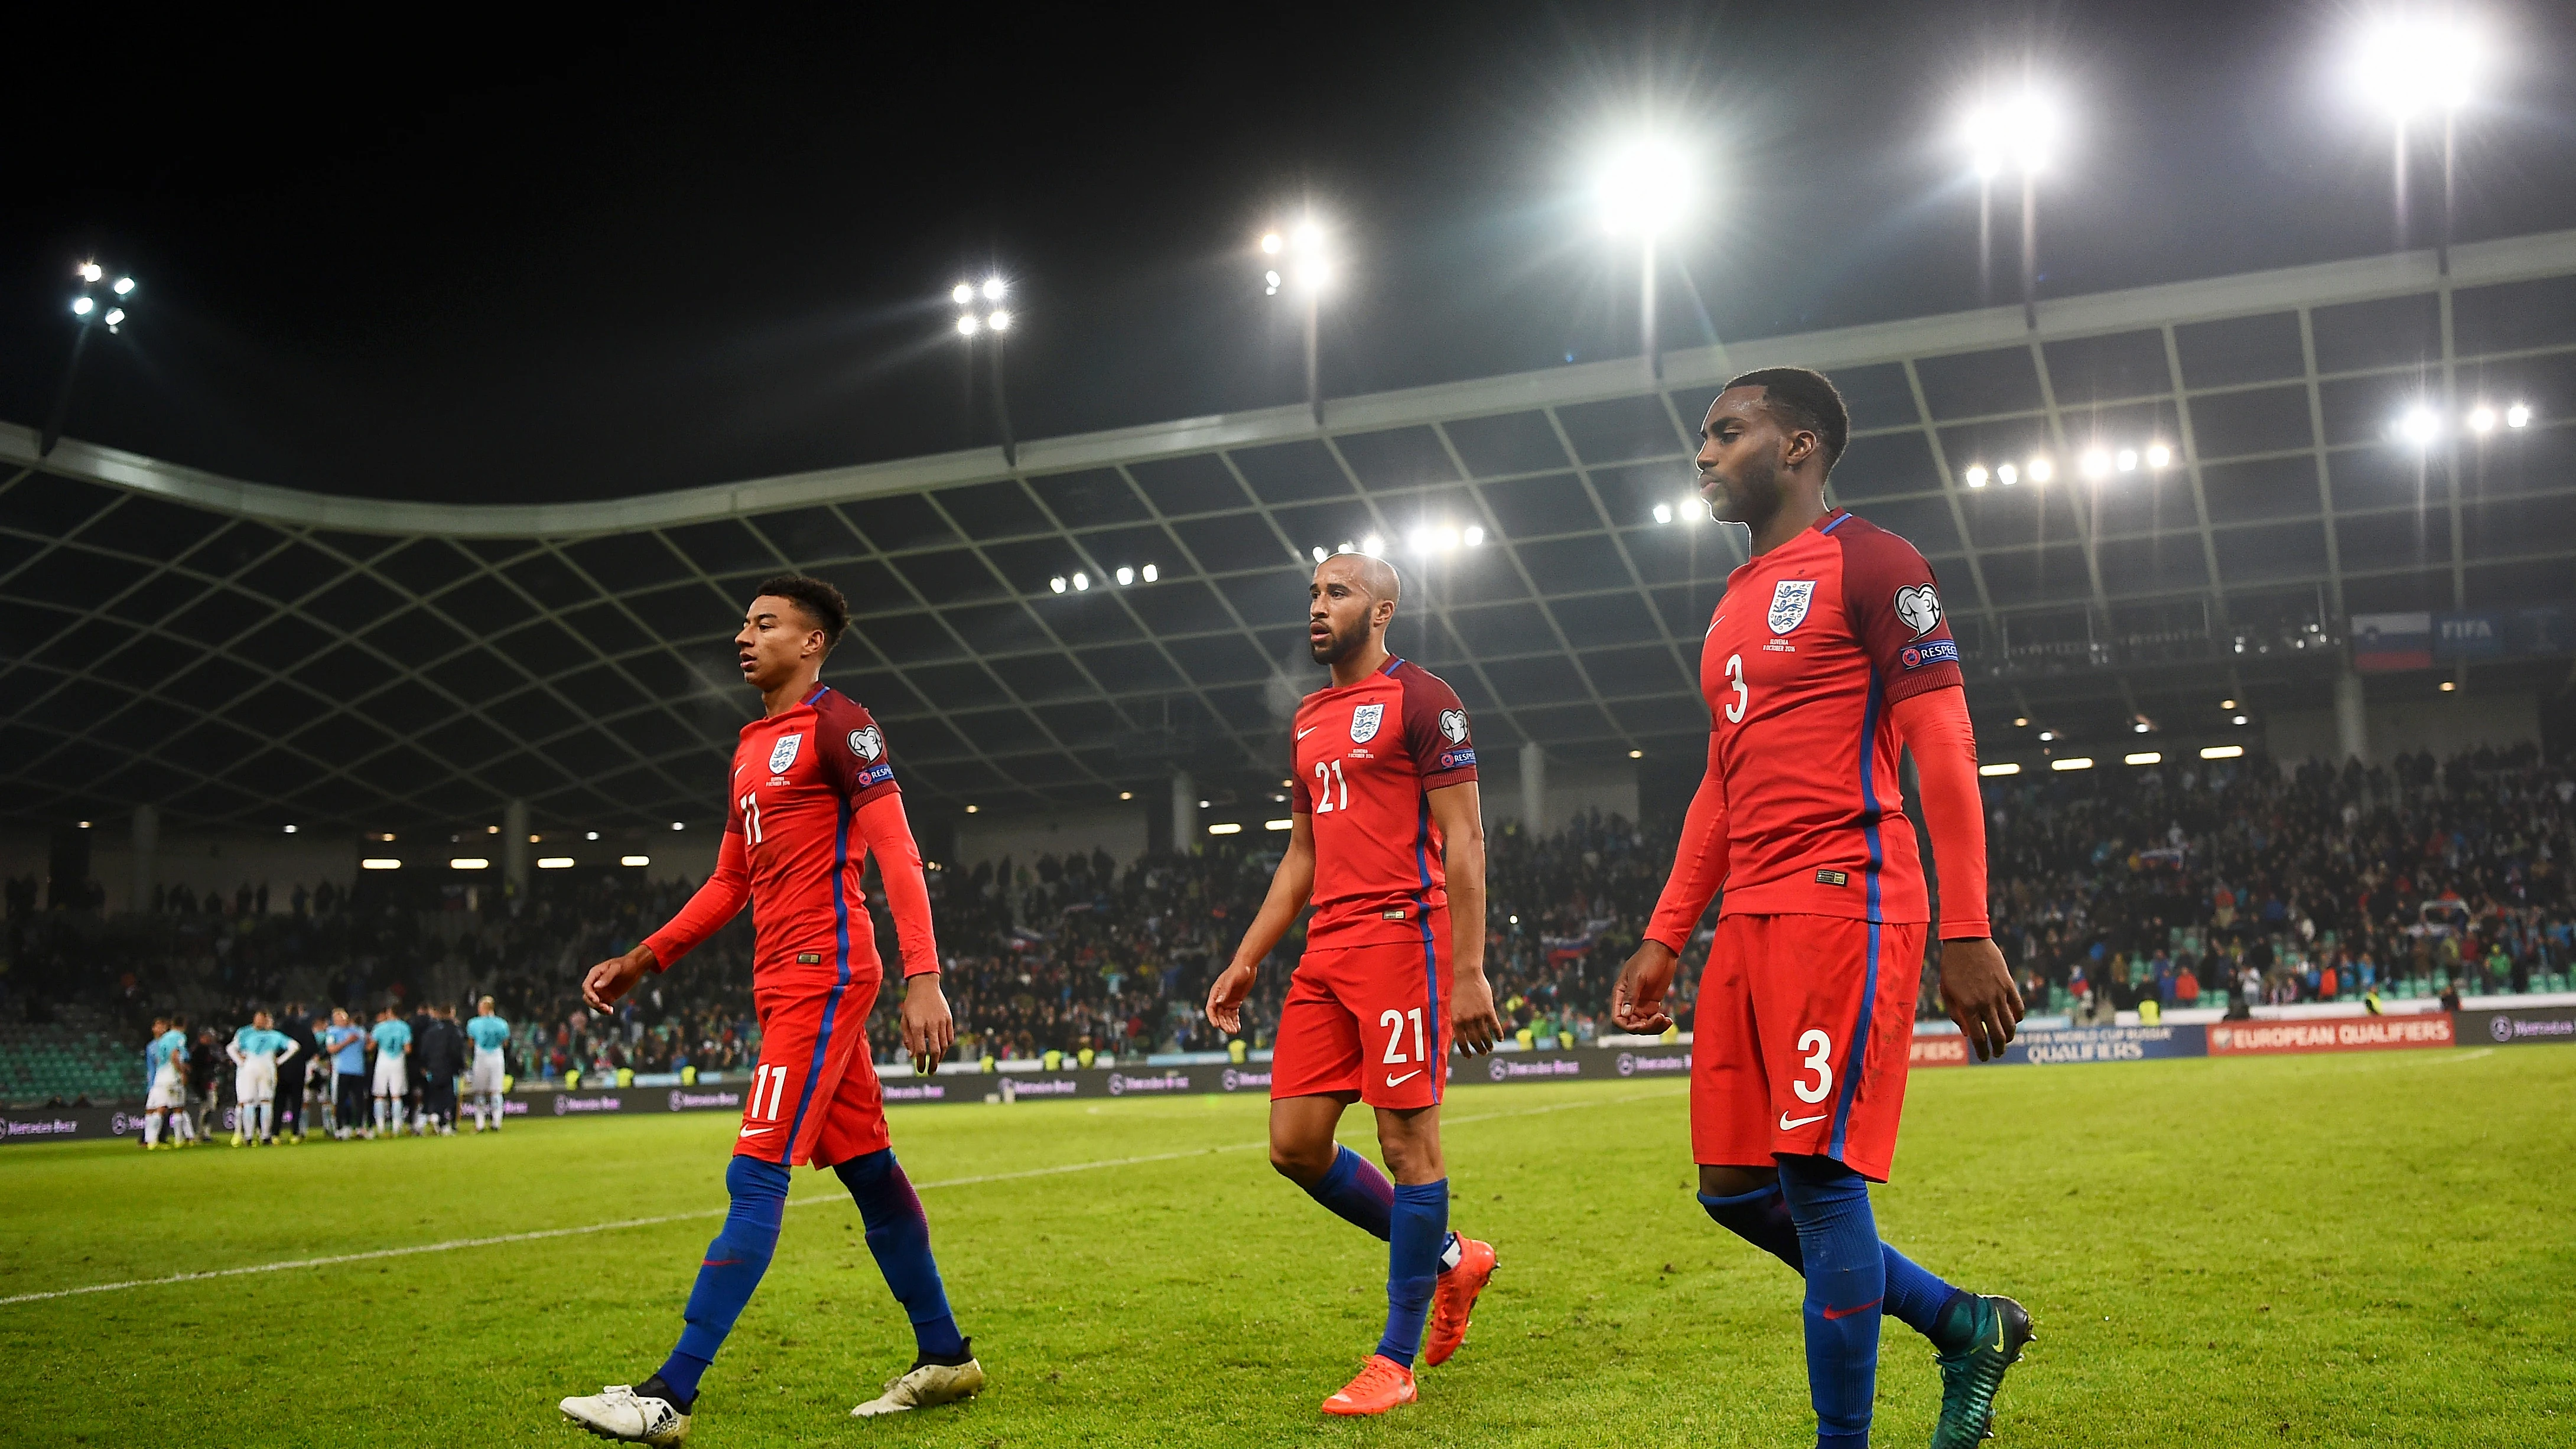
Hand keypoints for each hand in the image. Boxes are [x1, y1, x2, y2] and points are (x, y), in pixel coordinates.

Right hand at [581, 946, 654, 1012]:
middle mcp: (595, 983)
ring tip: (609, 1010)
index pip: (586, 986)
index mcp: (594, 974)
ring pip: (594, 1003)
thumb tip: (596, 987)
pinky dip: (604, 1010)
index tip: (597, 1001)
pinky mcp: (608, 997)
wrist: (635, 967)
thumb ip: (607, 977)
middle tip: (605, 1007)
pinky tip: (611, 1011)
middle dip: (594, 1003)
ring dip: (599, 1008)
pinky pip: (602, 1006)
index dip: (589, 994)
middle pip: (587, 997)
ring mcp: (601, 991)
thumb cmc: (626, 964)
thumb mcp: (617, 968)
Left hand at [900, 973, 953, 1072]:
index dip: (920, 1063)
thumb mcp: (904, 1020)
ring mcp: (942, 1021)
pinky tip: (942, 1050)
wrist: (925, 984)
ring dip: (940, 1057)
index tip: (919, 1069)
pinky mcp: (949, 1018)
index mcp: (917, 1025)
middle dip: (932, 1064)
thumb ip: (907, 1038)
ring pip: (944, 1045)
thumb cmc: (911, 1003)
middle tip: (930, 1072)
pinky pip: (950, 1037)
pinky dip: (947, 1046)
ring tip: (935, 1062)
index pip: (920, 1050)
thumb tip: (912, 1056)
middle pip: (935, 1051)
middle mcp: (931, 1024)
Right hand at [1204, 960, 1256, 1035]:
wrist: (1248, 965)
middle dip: (1223, 1023)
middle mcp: (1220, 998)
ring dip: (1229, 1024)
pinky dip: (1235, 1021)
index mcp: (1215, 992)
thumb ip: (1225, 991)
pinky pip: (1234, 1014)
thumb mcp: (1232, 979)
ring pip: (1226, 1016)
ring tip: (1235, 1031)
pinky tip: (1238, 1028)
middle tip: (1230, 1031)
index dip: (1212, 1017)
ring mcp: (1228, 1000)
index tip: (1216, 1026)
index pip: (1210, 1008)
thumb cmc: (1238, 969)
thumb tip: (1218, 1002)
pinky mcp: (1236, 1001)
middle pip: (1219, 1015)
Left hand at [1449, 968, 1502, 1055]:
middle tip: (1482, 1053)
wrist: (1468, 976)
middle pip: (1474, 1041)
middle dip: (1479, 1049)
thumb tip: (1462, 1035)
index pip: (1461, 1042)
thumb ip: (1459, 1021)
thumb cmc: (1460, 992)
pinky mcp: (1489, 1010)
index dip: (1466, 1051)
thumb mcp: (1454, 1008)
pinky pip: (1495, 1026)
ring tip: (1490, 1048)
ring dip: (1488, 1044)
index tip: (1469, 1057)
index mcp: (1456, 1020)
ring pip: (1485, 1036)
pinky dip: (1498, 1034)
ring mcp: (1478, 1016)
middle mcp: (1467, 1020)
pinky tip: (1500, 1039)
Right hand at [1610, 940, 1681, 1032]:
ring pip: (1644, 1025)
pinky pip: (1653, 1020)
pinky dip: (1660, 1023)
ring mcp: (1641, 1003)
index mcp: (1620, 994)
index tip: (1642, 1025)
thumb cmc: (1648, 959)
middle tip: (1659, 1018)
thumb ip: (1631, 995)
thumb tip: (1625, 1014)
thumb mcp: (1638, 977)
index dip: (1628, 1026)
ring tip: (1666, 1020)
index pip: (1618, 1018)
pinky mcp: (1652, 1003)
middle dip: (1645, 1027)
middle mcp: (1629, 1001)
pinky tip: (1668, 1020)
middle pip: (1632, 1024)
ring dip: (1654, 1027)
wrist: (1664, 951)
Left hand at [1939, 938, 2023, 1061]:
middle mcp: (1985, 1003)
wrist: (1966, 941)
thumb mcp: (1947, 991)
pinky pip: (2018, 1008)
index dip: (1983, 1051)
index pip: (1978, 1038)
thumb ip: (1956, 1014)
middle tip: (1996, 1053)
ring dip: (2010, 1037)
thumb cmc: (1951, 967)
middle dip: (1998, 1048)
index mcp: (1967, 1006)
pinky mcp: (2009, 985)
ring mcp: (1999, 994)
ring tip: (2006, 1040)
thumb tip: (1968, 1034)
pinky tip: (2014, 1022)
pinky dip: (2018, 1018)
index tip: (1984, 1058)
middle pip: (1997, 1035)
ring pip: (2010, 1024)